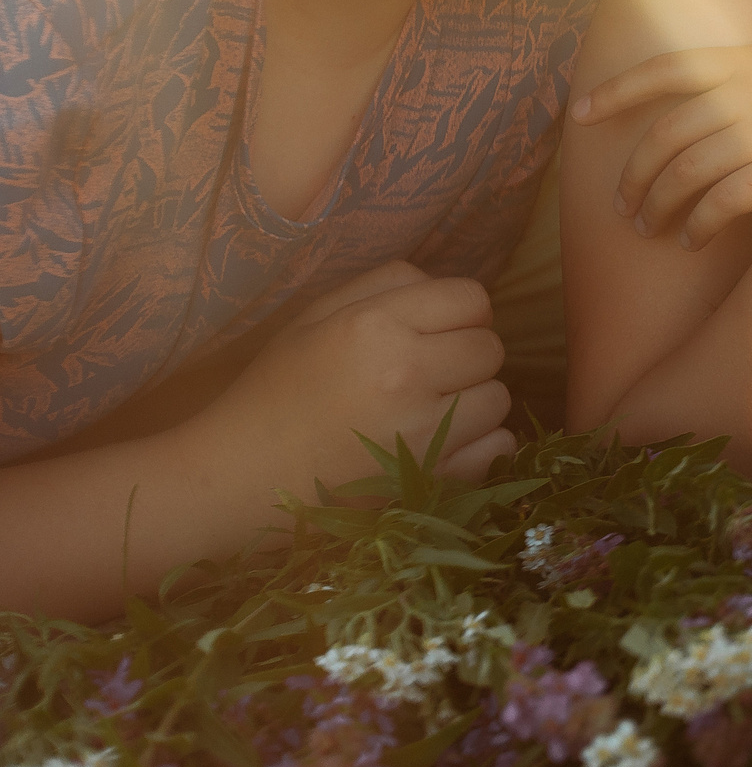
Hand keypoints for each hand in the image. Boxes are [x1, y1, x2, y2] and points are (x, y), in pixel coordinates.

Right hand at [183, 262, 514, 495]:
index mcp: (374, 326)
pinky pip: (498, 446)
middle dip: (466, 356)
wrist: (238, 481)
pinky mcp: (433, 480)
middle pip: (491, 347)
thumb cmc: (274, 393)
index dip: (458, 313)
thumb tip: (442, 284)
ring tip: (426, 413)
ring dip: (473, 402)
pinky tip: (440, 447)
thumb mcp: (313, 319)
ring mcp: (424, 432)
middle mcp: (405, 374)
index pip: (472, 298)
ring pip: (499, 397)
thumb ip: (382, 286)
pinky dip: (480, 446)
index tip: (434, 331)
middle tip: (426, 375)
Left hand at [575, 42, 751, 247]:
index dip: (618, 90)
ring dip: (658, 206)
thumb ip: (738, 77)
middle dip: (635, 175)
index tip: (582, 113)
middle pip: (666, 135)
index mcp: (746, 60)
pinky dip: (698, 225)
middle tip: (622, 204)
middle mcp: (749, 94)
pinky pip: (721, 204)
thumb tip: (685, 103)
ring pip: (685, 174)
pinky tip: (690, 239)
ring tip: (648, 226)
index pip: (666, 68)